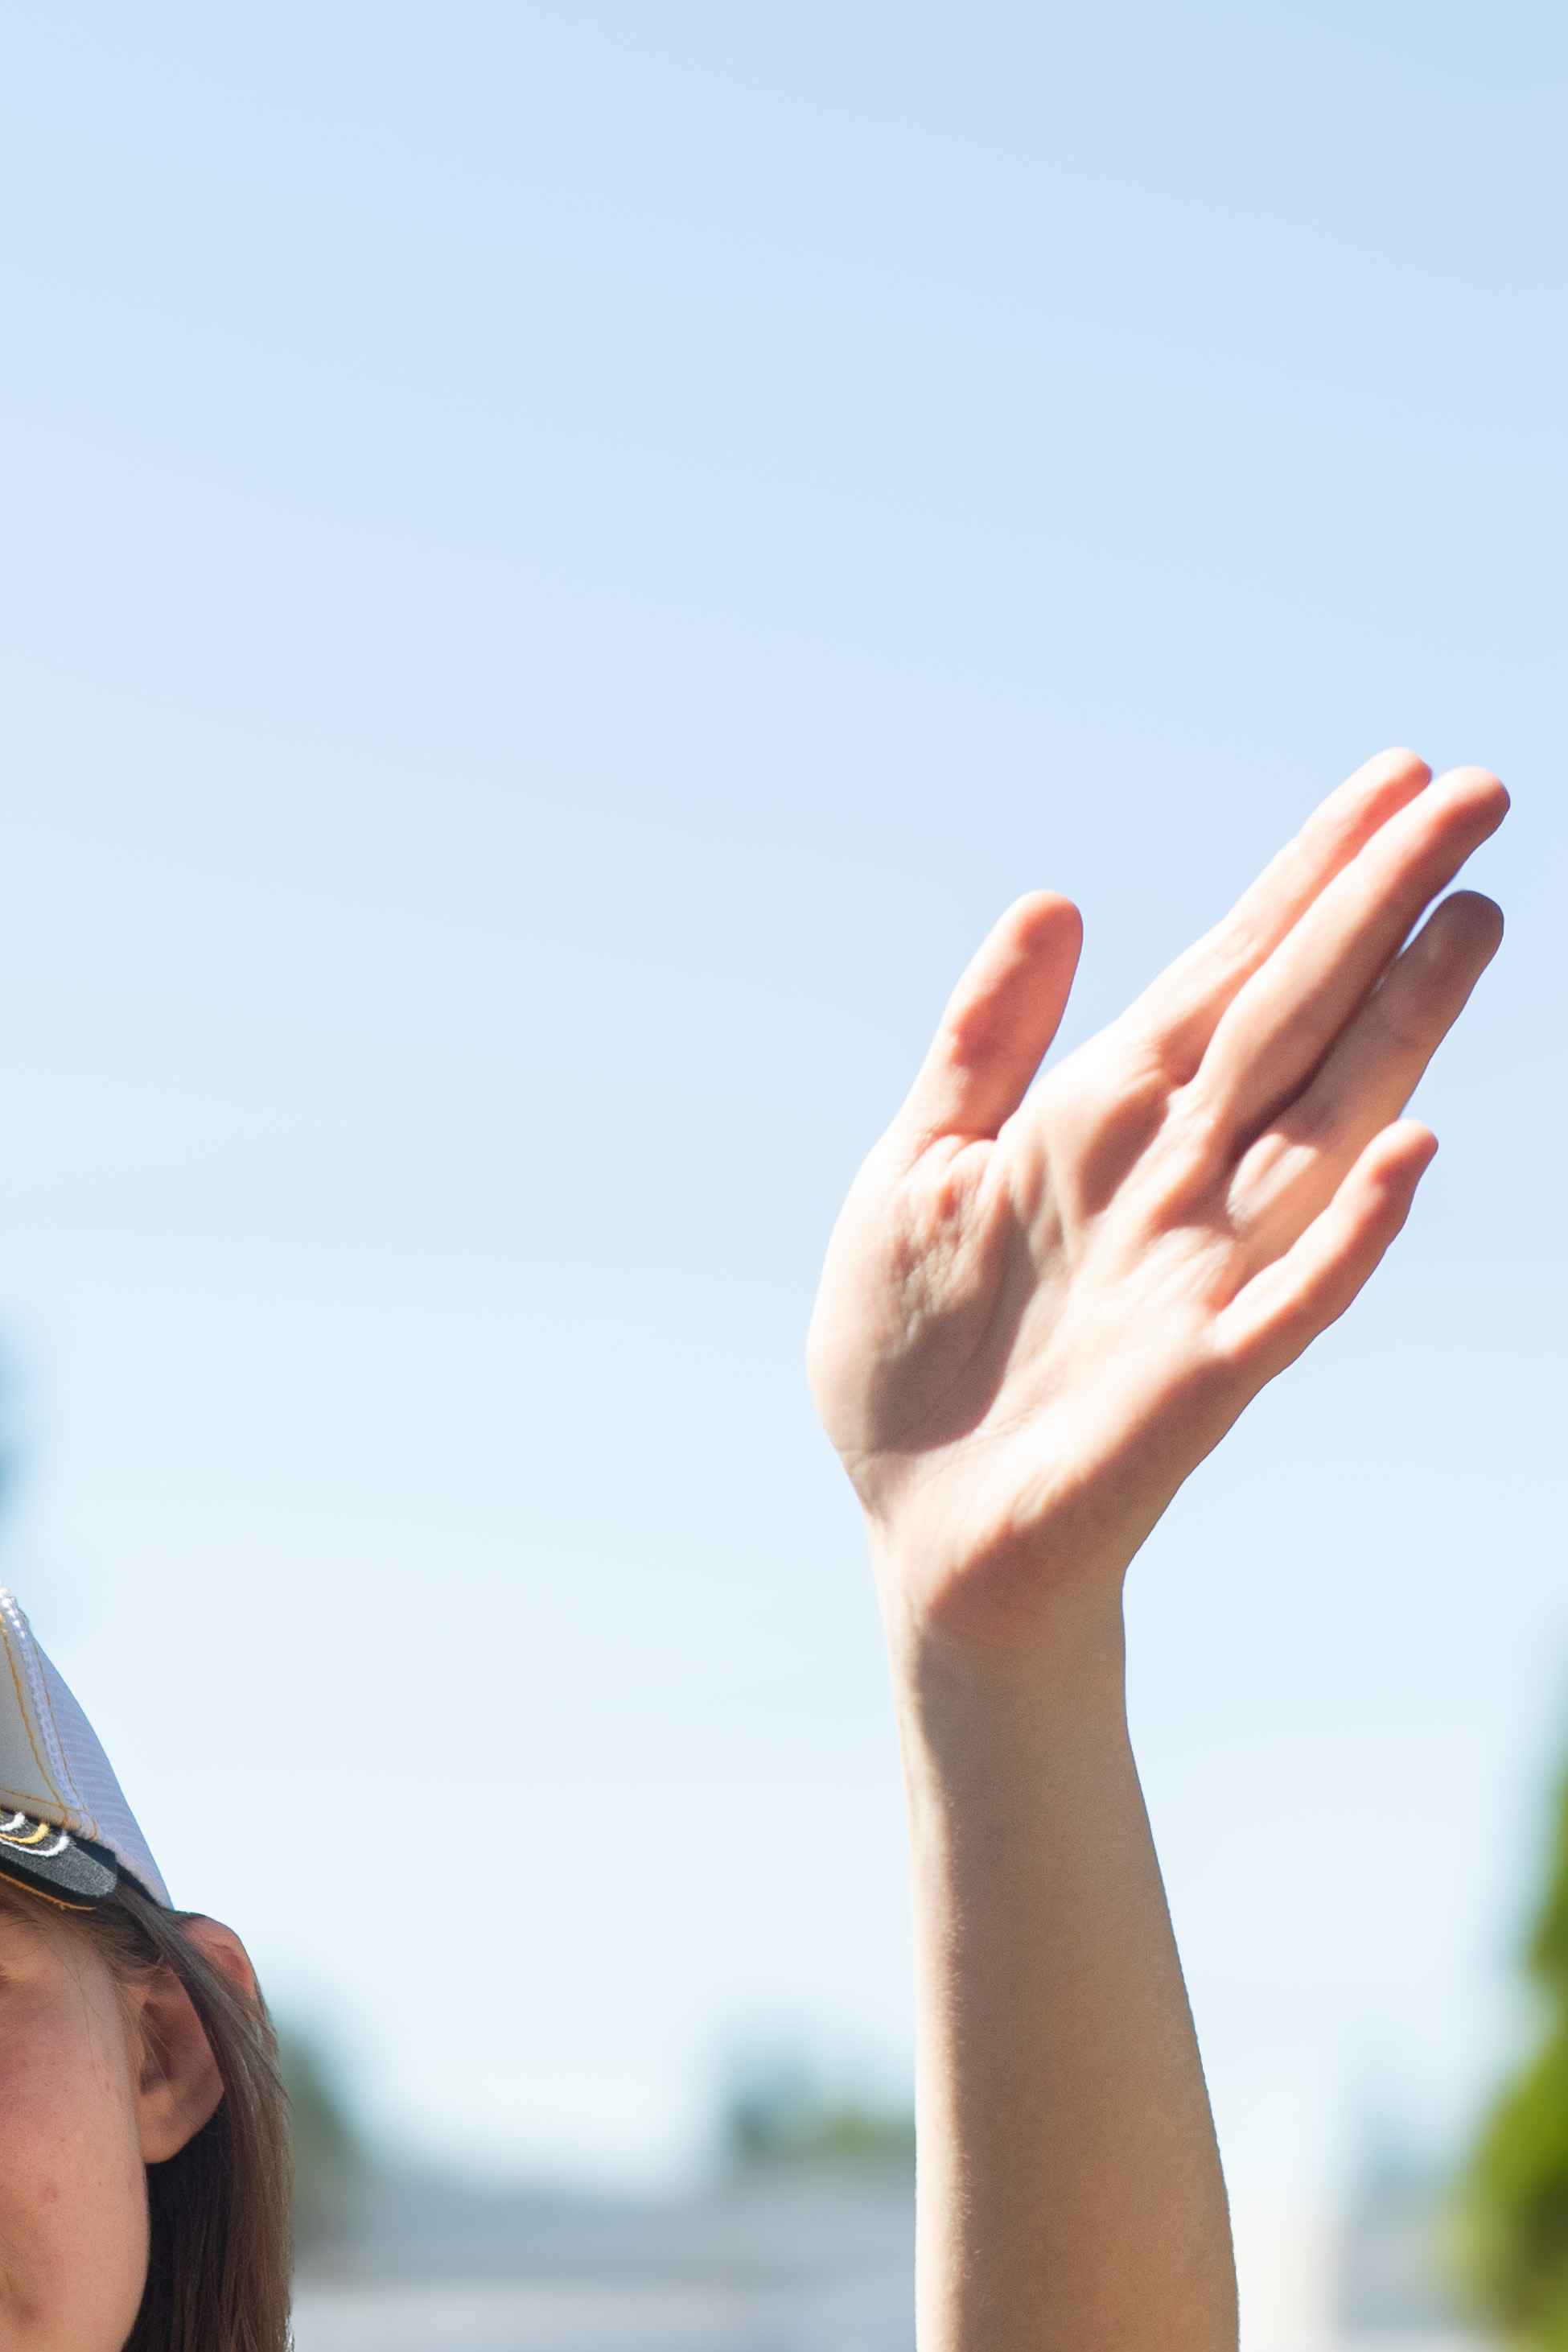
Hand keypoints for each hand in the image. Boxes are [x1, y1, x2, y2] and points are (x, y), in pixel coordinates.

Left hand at [807, 751, 1506, 1665]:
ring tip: (1473, 920)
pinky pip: (1292, 1298)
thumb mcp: (914, 1173)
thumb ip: (982, 1044)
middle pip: (1295, 1018)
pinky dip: (1350, 1230)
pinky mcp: (1197, 1383)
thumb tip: (1056, 900)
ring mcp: (1198, 1278)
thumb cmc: (917, 1367)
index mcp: (1104, 1120)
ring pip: (1323, 1129)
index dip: (1309, 875)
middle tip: (1476, 789)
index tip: (1394, 775)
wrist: (917, 1536)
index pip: (1229, 971)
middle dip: (1378, 906)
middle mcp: (1175, 1182)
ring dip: (1400, 1028)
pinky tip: (1411, 1149)